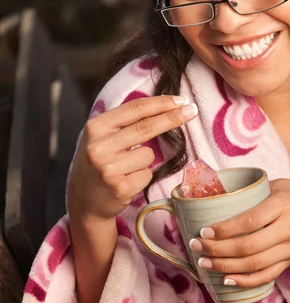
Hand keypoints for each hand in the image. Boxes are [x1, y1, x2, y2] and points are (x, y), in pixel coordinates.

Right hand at [68, 95, 197, 224]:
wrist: (84, 201)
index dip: (160, 103)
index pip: (134, 108)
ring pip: (149, 154)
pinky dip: (142, 177)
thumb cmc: (99, 163)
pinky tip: (126, 181)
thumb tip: (164, 106)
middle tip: (192, 110)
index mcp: (95, 127)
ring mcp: (108, 169)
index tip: (181, 100)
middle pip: (146, 127)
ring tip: (126, 169)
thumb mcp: (102, 137)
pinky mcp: (119, 188)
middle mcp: (99, 147)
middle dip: (172, 118)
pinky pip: (147, 174)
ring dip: (145, 161)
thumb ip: (124, 123)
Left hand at [189, 178, 289, 287]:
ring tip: (204, 264)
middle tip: (196, 247)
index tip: (204, 230)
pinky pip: (267, 276)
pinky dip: (245, 281)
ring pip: (255, 265)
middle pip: (248, 247)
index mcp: (283, 205)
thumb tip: (224, 195)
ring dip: (226, 267)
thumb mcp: (284, 185)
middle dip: (218, 250)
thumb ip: (257, 191)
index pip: (249, 221)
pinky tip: (226, 280)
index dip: (224, 229)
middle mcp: (287, 230)